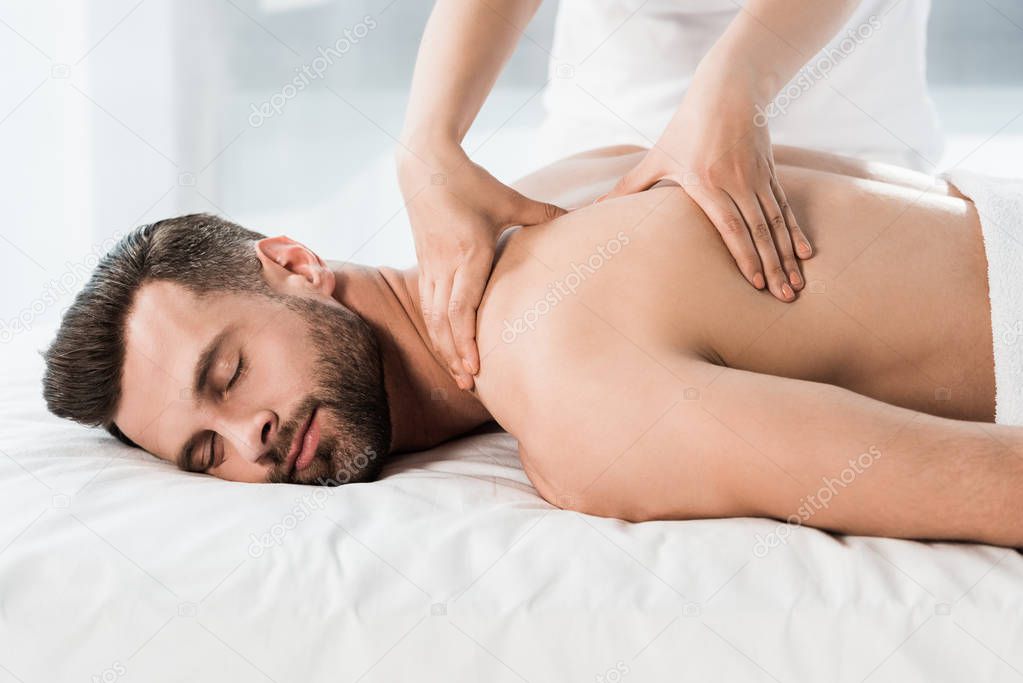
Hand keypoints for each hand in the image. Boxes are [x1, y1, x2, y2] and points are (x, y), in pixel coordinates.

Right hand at [398, 141, 565, 389]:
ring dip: (443, 347)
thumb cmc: (469, 181)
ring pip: (432, 316)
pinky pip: (427, 303)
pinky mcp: (424, 262)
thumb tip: (579, 216)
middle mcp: (445, 264)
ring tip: (457, 375)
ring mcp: (430, 265)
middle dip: (455, 355)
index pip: (461, 307)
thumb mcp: (508, 199)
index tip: (475, 367)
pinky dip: (436, 328)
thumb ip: (542, 213)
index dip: (466, 340)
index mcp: (468, 253)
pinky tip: (445, 345)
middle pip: (444, 321)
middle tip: (468, 384)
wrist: (424, 164)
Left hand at [601, 63, 812, 301]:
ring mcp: (756, 178)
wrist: (729, 88)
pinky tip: (805, 254)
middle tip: (785, 299)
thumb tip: (591, 209)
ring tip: (796, 286)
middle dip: (772, 267)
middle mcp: (736, 182)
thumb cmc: (687, 125)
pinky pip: (785, 208)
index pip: (730, 226)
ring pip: (775, 224)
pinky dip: (795, 232)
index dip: (744, 256)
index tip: (754, 284)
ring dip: (787, 256)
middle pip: (758, 232)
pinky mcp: (769, 173)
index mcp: (706, 183)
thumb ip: (628, 187)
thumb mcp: (657, 156)